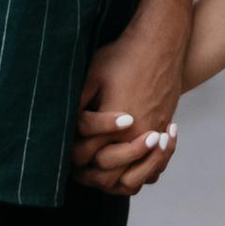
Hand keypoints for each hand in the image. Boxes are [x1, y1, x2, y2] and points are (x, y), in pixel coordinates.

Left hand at [72, 16, 184, 195]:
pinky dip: (140, 175)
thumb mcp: (93, 76)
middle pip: (107, 175)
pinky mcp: (163, 131)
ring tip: (100, 172)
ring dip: (116, 180)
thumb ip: (78, 105)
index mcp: (115, 125)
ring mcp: (153, 136)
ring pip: (132, 179)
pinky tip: (127, 168)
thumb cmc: (123, 57)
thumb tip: (60, 125)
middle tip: (79, 168)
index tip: (66, 149)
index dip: (71, 156)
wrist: (160, 45)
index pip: (85, 156)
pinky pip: (153, 170)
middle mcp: (136, 136)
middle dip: (90, 174)